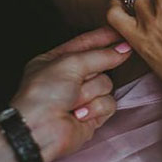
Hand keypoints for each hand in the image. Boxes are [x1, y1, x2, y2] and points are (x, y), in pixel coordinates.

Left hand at [11, 27, 131, 161]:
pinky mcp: (91, 115)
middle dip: (94, 70)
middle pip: (100, 64)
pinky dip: (95, 108)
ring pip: (106, 84)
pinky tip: (79, 114)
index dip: (103, 37)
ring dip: (90, 92)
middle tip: (85, 76)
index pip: (85, 43)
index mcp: (56, 61)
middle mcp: (69, 79)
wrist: (38, 130)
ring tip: (74, 101)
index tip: (121, 32)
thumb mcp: (70, 63)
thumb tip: (122, 50)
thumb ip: (100, 55)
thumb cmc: (42, 94)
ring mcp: (81, 97)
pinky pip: (108, 104)